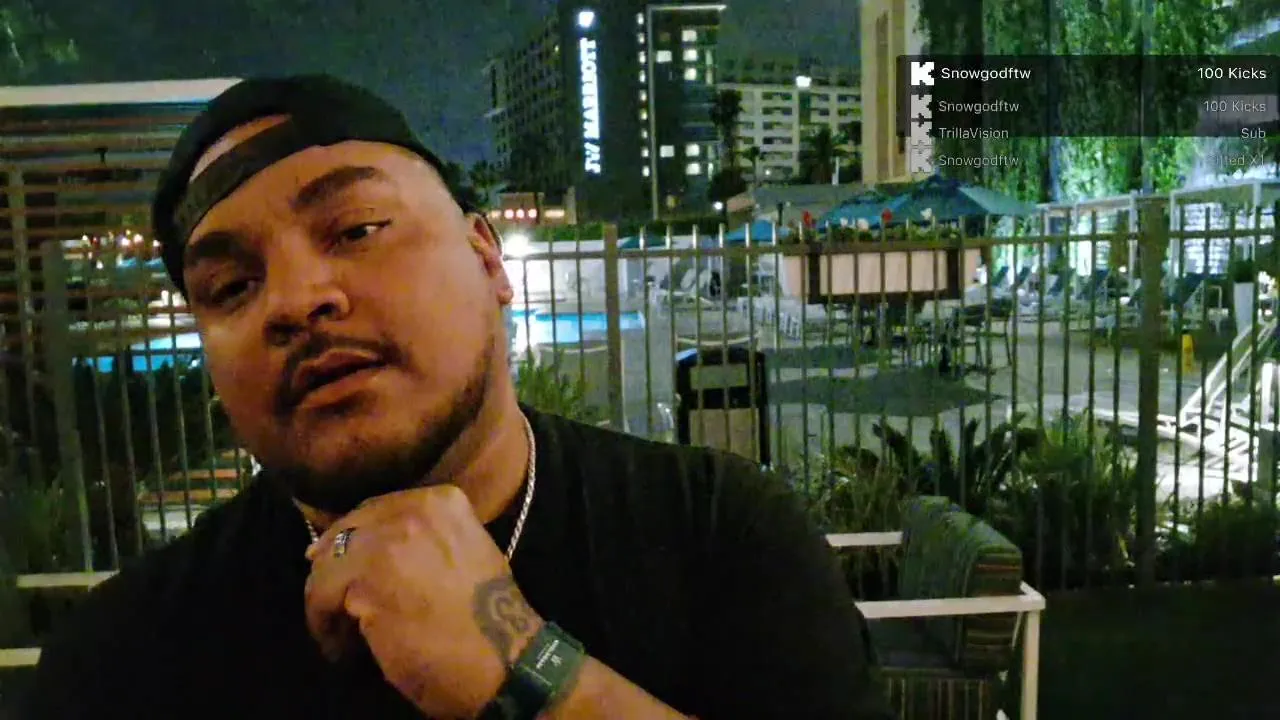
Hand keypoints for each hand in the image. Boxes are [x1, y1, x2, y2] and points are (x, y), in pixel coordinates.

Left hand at [304, 485, 543, 719]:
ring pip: (325, 566)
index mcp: (441, 501)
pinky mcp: (363, 586)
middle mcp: (411, 514)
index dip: (356, 539)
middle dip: (333, 567)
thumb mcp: (469, 550)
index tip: (346, 564)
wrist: (501, 657)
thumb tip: (379, 546)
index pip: (375, 511)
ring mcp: (385, 548)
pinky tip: (340, 647)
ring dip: (324, 601)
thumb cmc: (489, 613)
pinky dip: (323, 626)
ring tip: (335, 631)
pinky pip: (320, 600)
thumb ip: (427, 537)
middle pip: (346, 533)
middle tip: (330, 599)